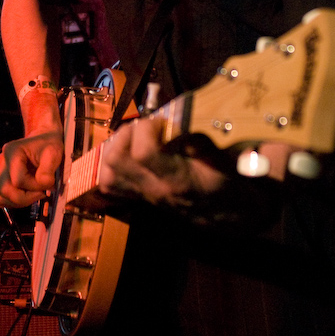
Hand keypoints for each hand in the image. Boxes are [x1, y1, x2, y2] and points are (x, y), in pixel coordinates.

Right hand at [0, 129, 63, 209]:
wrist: (44, 139)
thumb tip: (43, 185)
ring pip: (0, 197)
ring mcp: (0, 172)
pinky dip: (15, 201)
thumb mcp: (53, 152)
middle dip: (26, 197)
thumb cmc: (48, 145)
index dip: (35, 186)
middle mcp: (2, 162)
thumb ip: (48, 170)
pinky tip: (29, 193)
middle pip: (5, 191)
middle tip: (41, 191)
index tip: (48, 182)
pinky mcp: (1, 180)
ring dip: (19, 201)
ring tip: (35, 192)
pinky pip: (2, 198)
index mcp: (12, 152)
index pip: (18, 180)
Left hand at [99, 116, 225, 208]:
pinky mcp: (139, 197)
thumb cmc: (227, 184)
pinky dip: (112, 165)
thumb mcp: (225, 160)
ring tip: (134, 137)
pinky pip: (110, 184)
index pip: (143, 153)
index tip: (161, 121)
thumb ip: (204, 143)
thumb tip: (182, 124)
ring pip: (107, 174)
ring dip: (114, 149)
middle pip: (115, 161)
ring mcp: (143, 195)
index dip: (146, 128)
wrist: (226, 214)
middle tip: (145, 126)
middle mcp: (153, 189)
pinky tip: (129, 152)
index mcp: (175, 179)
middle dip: (125, 134)